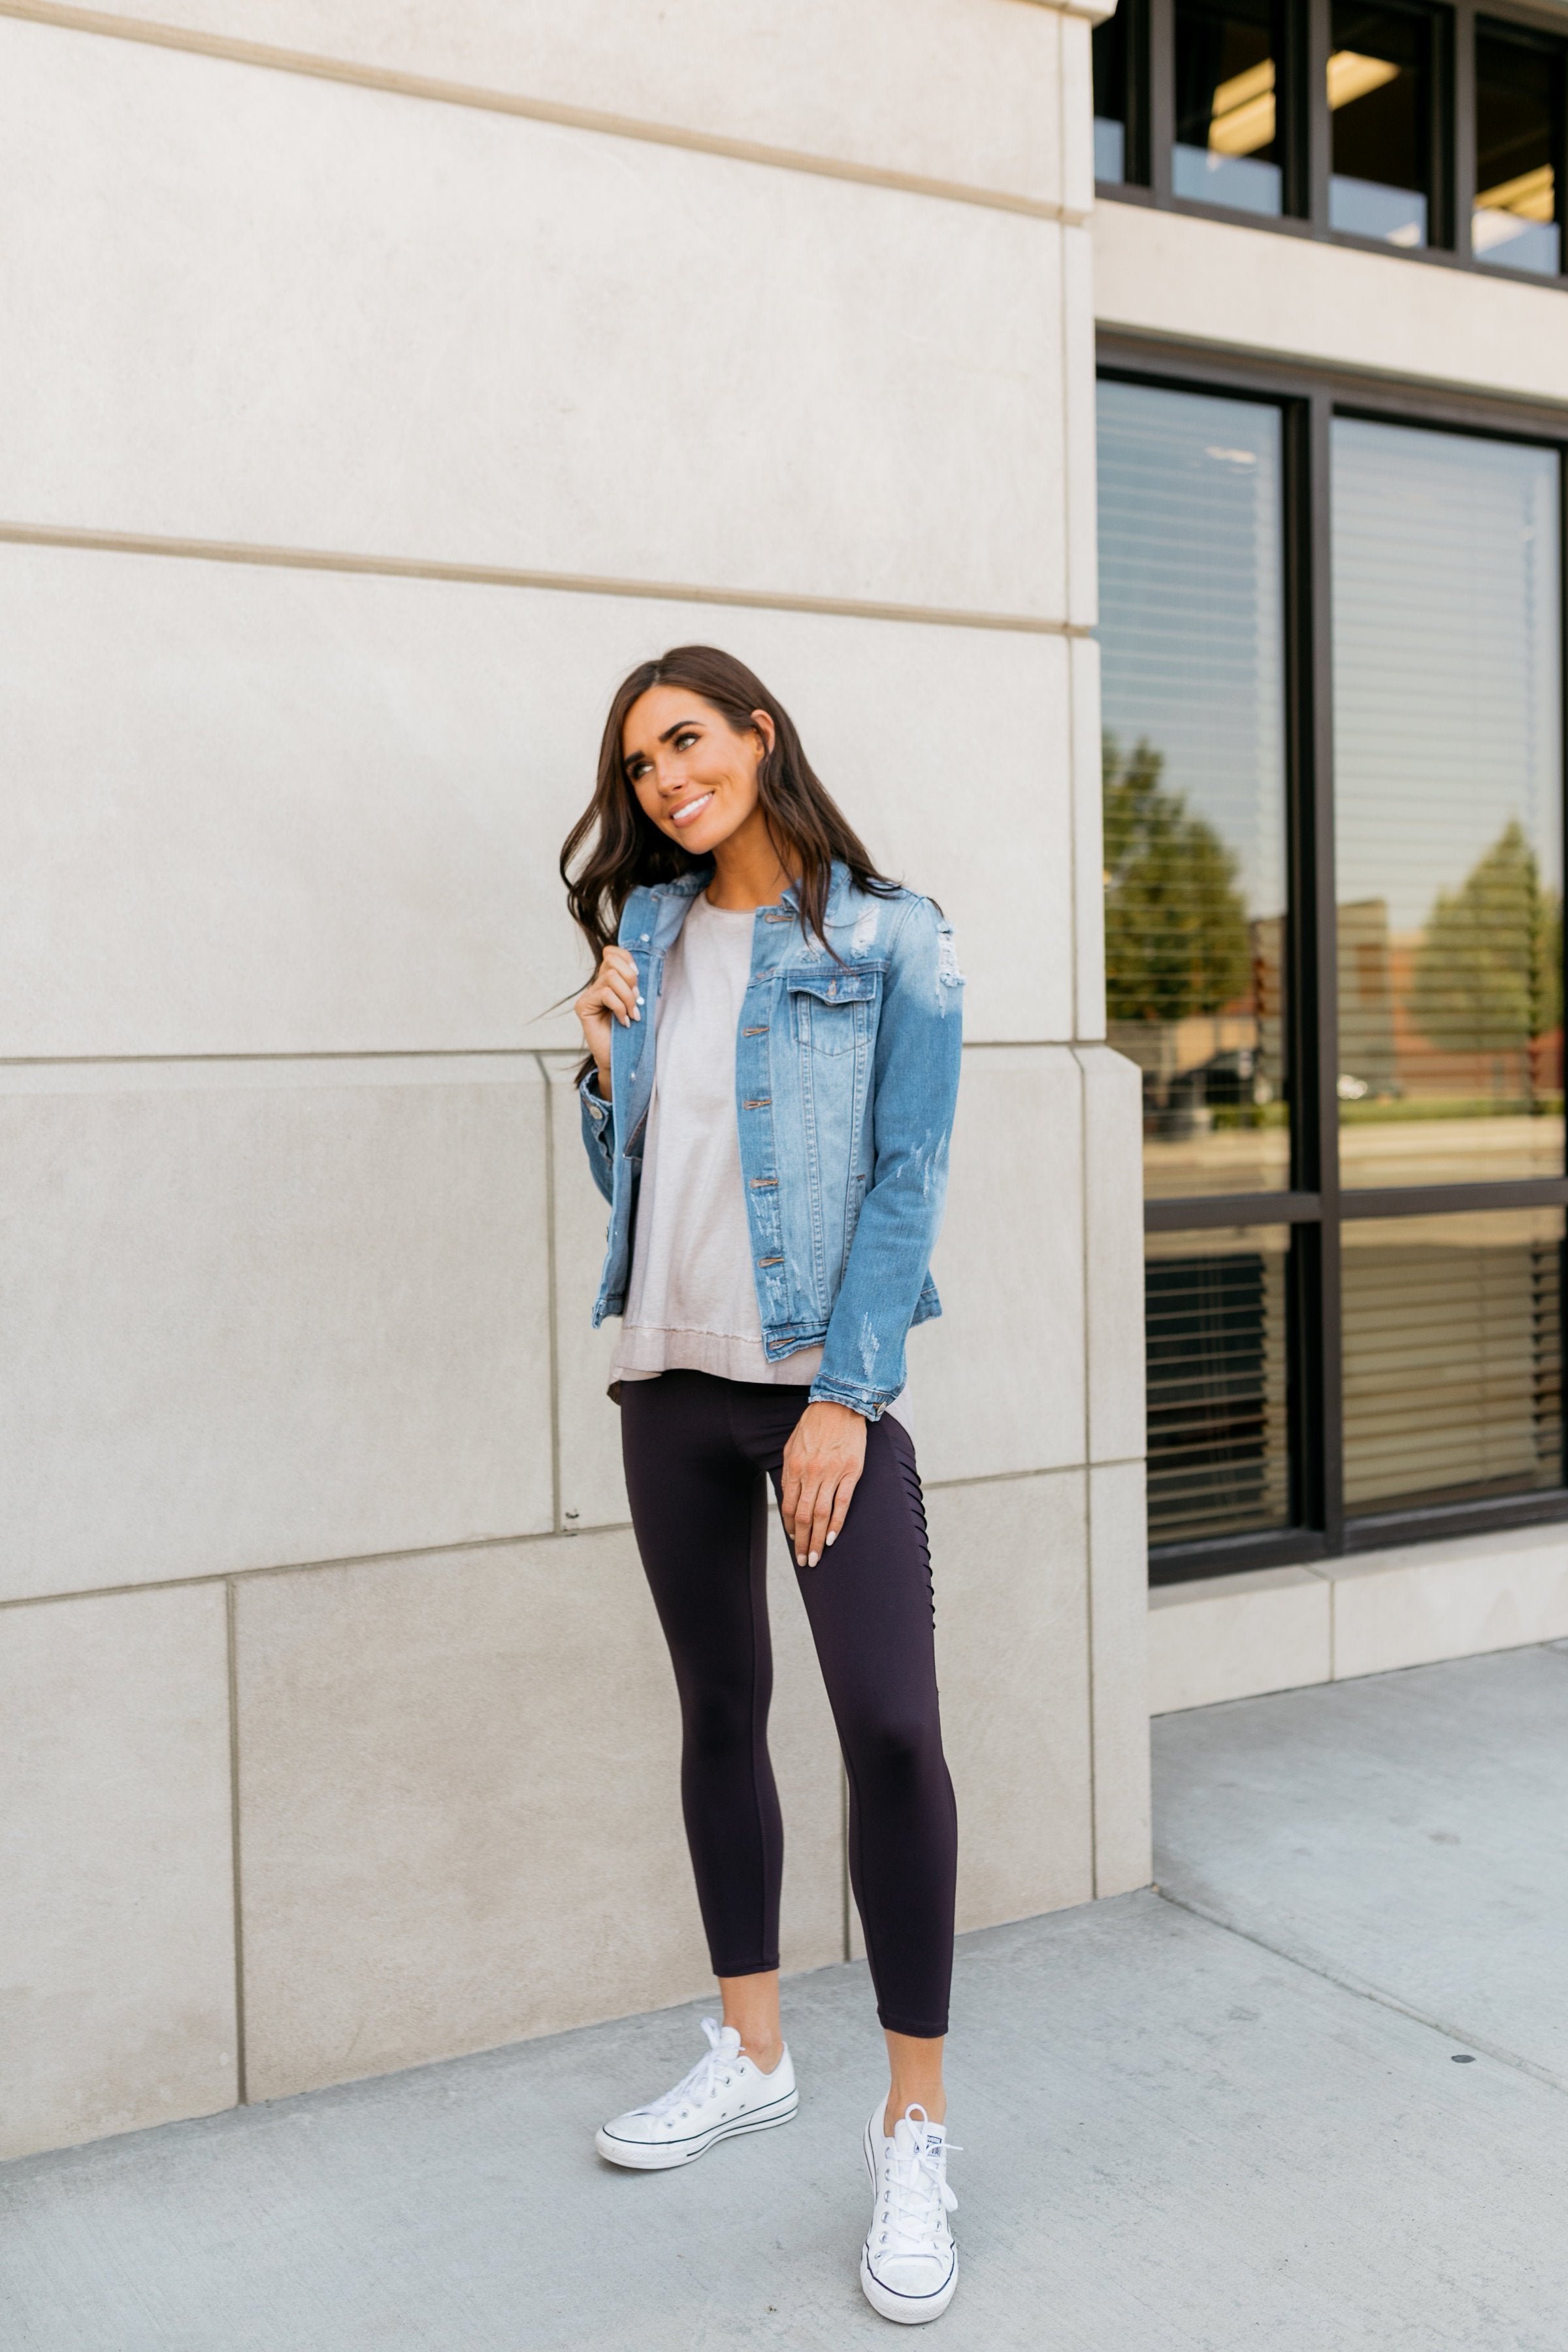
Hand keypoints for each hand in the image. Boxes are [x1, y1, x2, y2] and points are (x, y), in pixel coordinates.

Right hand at [575, 945, 640, 1096]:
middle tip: (637, 1000)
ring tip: (632, 1015)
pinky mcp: (583, 1007)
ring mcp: (588, 996)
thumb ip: (634, 985)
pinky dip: (620, 1007)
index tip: (638, 975)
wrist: (620, 1058)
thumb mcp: (636, 1003)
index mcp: (609, 981)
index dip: (625, 957)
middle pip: (612, 962)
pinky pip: (605, 994)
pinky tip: (623, 1022)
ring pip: (610, 977)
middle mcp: (596, 985)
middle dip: (631, 979)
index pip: (611, 953)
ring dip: (628, 997)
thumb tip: (637, 969)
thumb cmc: (630, 1032)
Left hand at [781, 1400, 865, 1566]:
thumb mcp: (792, 1445)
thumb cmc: (814, 1425)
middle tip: (804, 1560)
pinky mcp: (851, 1473)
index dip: (790, 1527)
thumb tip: (788, 1498)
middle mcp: (811, 1473)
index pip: (789, 1506)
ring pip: (821, 1514)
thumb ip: (789, 1472)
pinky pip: (842, 1504)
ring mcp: (832, 1474)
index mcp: (794, 1467)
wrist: (840, 1405)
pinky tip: (831, 1539)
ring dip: (817, 1539)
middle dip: (802, 1542)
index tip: (794, 1540)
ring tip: (816, 1557)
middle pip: (804, 1516)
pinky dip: (836, 1524)